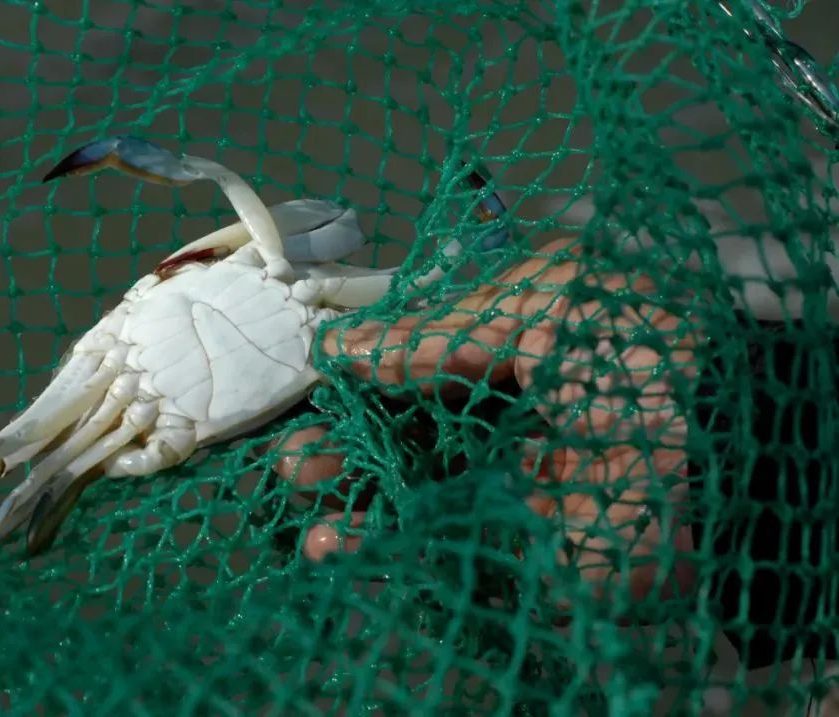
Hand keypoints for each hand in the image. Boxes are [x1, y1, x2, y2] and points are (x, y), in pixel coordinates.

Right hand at [269, 238, 700, 600]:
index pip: (420, 367)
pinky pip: (443, 545)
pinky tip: (336, 541)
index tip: (317, 387)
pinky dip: (385, 548)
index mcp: (513, 349)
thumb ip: (435, 331)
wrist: (724, 429)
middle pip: (409, 437)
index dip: (366, 379)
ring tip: (302, 499)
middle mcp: (508, 418)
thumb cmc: (624, 342)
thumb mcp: (530, 305)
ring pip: (415, 495)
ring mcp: (514, 483)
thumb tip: (341, 348)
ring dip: (352, 499)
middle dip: (347, 447)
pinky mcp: (526, 541)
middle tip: (296, 459)